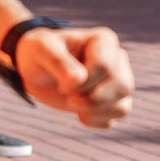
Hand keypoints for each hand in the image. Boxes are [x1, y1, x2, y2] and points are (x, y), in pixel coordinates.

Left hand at [10, 24, 135, 127]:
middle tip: (68, 97)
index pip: (105, 67)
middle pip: (122, 87)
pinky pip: (117, 116)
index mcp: (104, 40)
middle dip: (91, 100)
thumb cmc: (39, 53)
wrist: (36, 69)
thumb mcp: (41, 50)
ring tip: (73, 104)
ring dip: (95, 112)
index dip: (82, 83)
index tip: (62, 85)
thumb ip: (58, 61)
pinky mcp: (114, 99)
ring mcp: (118, 79)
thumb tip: (78, 79)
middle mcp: (117, 59)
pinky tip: (79, 112)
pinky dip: (96, 121)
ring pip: (123, 105)